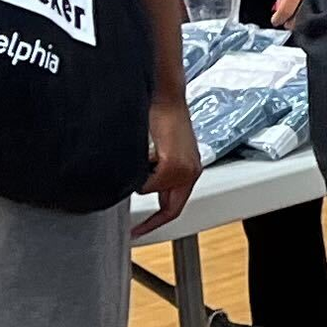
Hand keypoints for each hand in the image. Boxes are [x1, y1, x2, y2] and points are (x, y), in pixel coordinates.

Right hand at [145, 91, 204, 215]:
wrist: (165, 95)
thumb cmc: (158, 116)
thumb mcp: (157, 151)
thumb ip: (152, 171)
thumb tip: (136, 186)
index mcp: (189, 170)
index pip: (175, 205)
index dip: (157, 222)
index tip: (141, 231)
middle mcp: (191, 172)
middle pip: (169, 207)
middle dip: (152, 216)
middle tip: (136, 227)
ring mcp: (185, 170)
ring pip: (152, 191)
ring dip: (142, 179)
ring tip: (144, 158)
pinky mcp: (174, 164)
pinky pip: (149, 182)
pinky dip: (141, 171)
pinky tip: (146, 152)